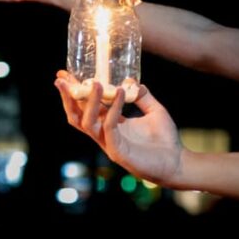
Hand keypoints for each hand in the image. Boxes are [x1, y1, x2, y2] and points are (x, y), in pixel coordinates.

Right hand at [55, 72, 183, 184]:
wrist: (178, 163)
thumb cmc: (166, 140)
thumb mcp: (155, 111)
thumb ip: (142, 96)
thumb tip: (132, 80)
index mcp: (109, 125)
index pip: (85, 107)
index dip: (75, 92)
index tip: (65, 74)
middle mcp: (104, 134)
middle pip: (77, 116)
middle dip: (68, 97)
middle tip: (61, 79)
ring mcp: (108, 144)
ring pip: (87, 123)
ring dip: (89, 102)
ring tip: (95, 83)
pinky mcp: (117, 151)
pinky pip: (110, 127)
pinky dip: (114, 109)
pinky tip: (121, 92)